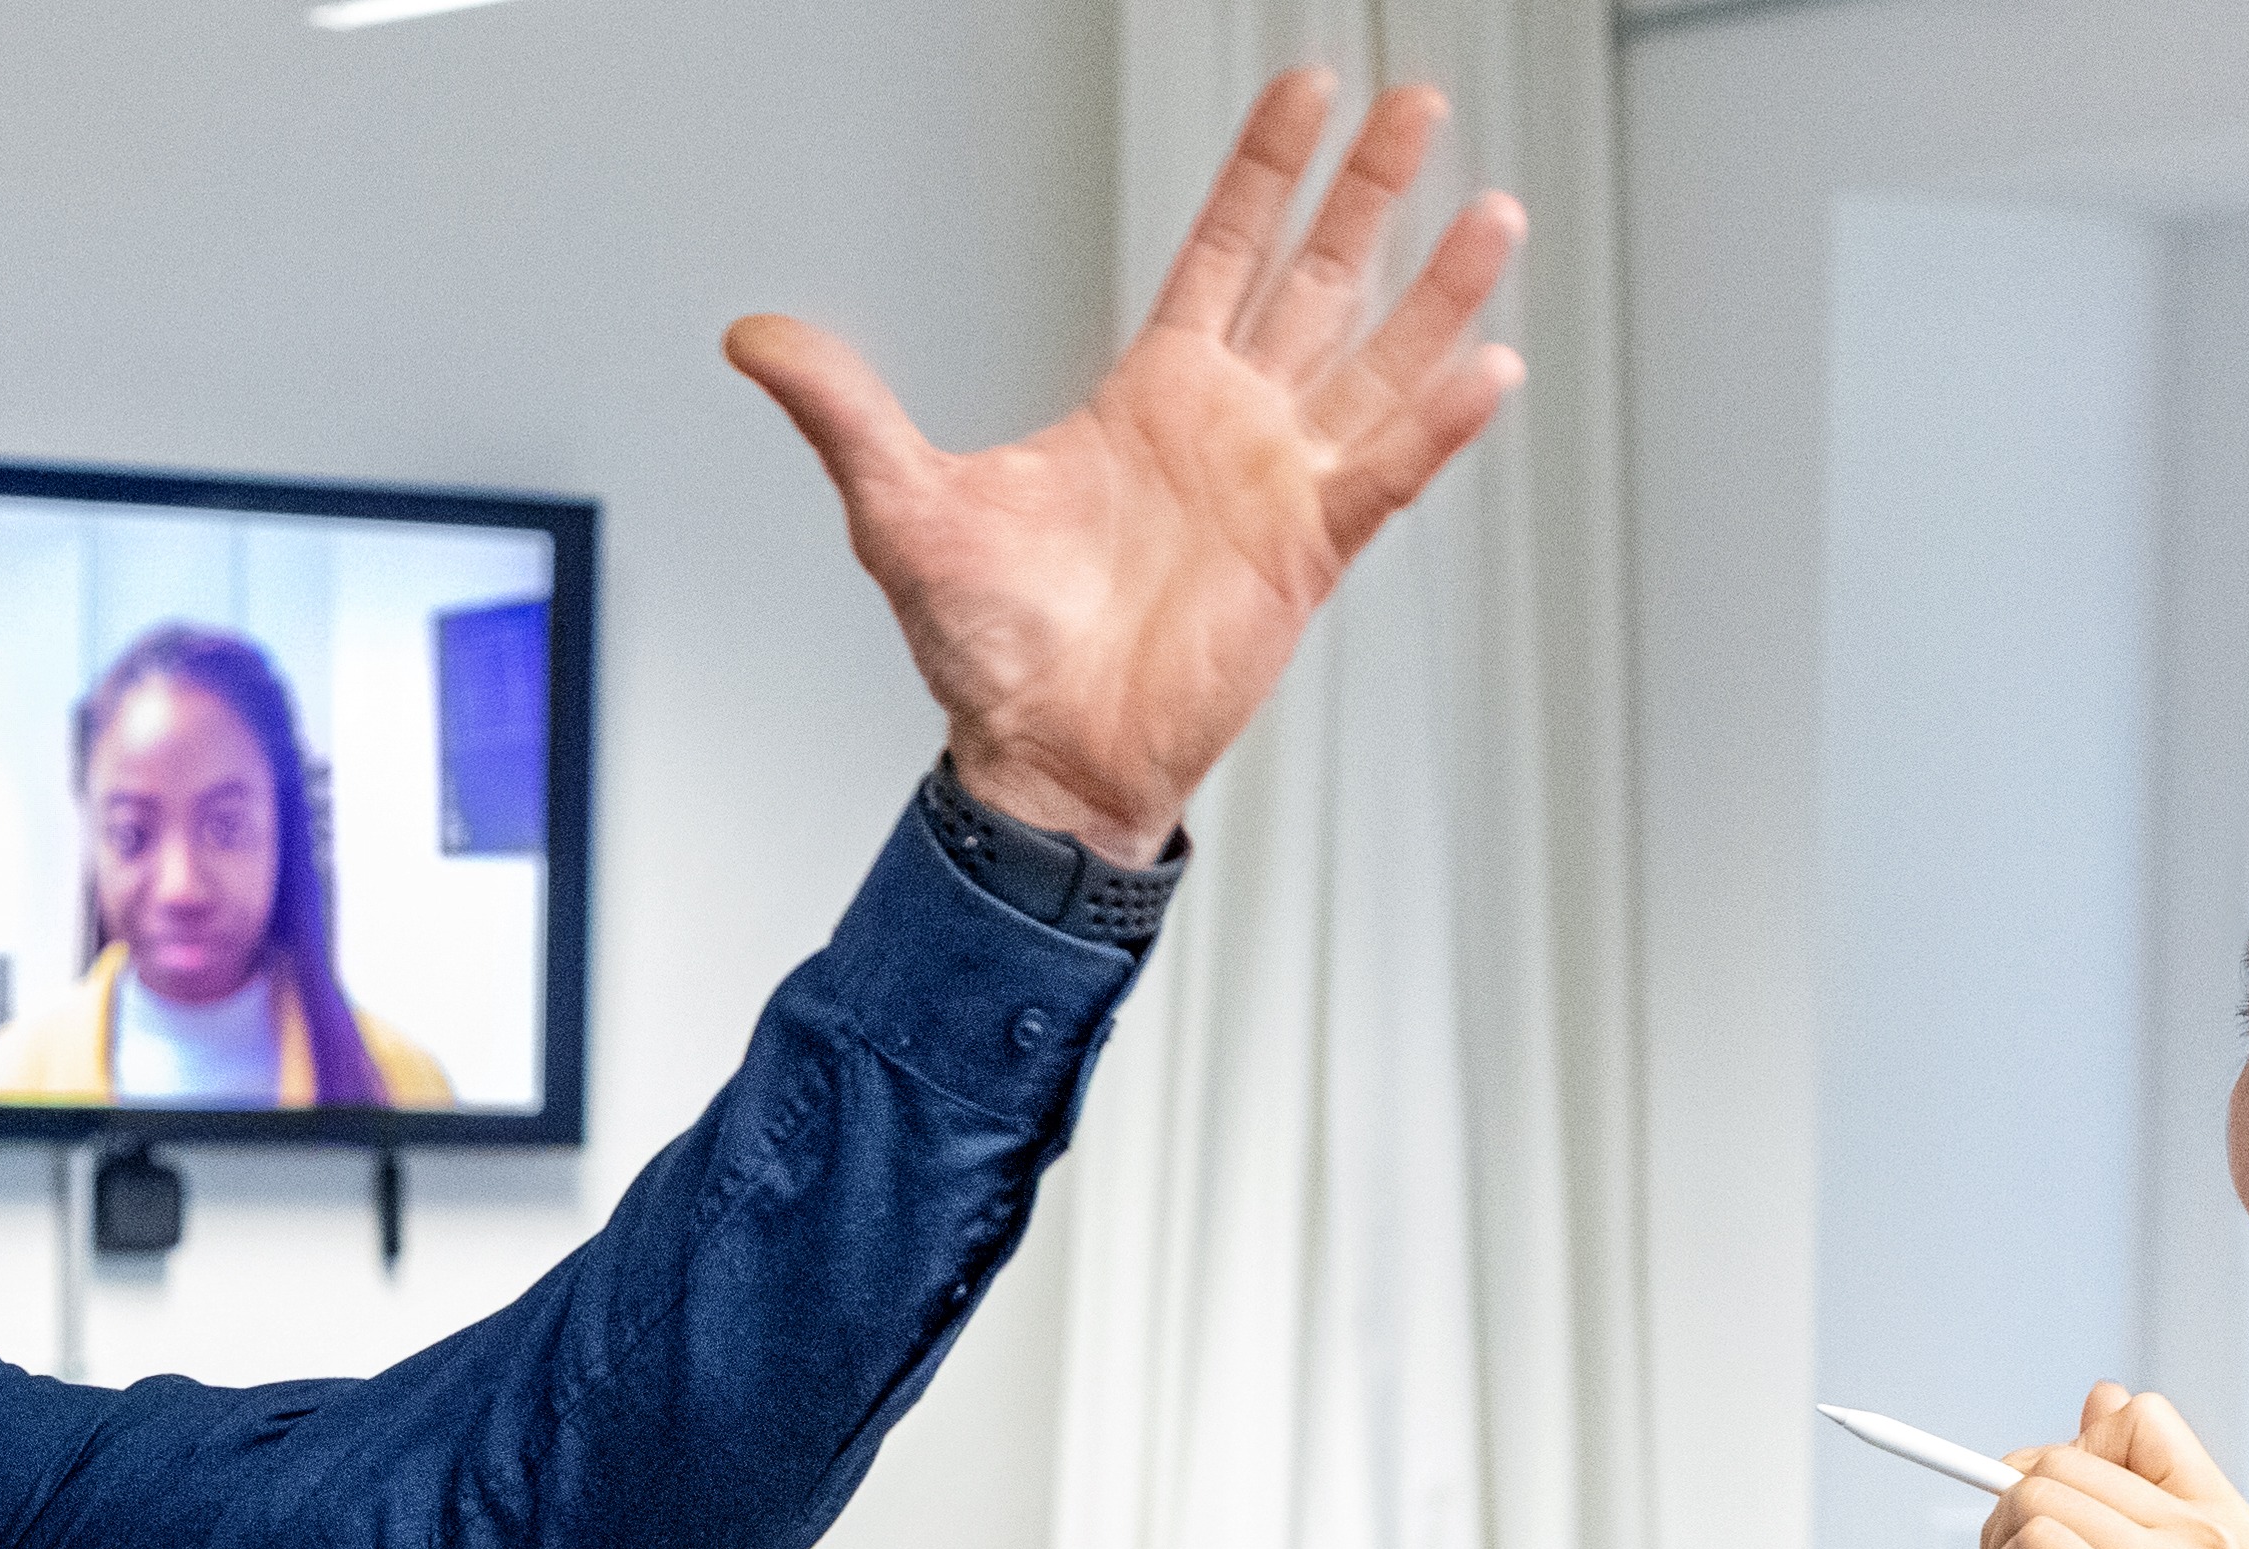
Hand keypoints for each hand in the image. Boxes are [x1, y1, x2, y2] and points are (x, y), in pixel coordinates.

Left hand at [725, 68, 1524, 863]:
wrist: (1038, 758)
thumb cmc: (985, 648)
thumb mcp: (900, 503)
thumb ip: (844, 408)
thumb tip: (755, 338)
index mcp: (1149, 397)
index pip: (1223, 251)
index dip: (1264, 170)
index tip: (1305, 90)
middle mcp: (1227, 427)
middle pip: (1319, 281)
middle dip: (1367, 192)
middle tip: (1416, 106)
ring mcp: (1276, 486)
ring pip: (1374, 362)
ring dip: (1435, 290)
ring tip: (1493, 211)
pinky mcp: (1307, 555)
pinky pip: (1386, 473)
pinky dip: (1438, 425)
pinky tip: (1485, 365)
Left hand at [1975, 1384, 2248, 1548]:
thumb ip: (2128, 1492)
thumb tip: (2100, 1394)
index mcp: (2226, 1519)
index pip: (2139, 1416)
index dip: (2074, 1449)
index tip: (2056, 1515)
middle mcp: (2209, 1537)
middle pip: (2067, 1453)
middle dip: (2012, 1504)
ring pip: (2036, 1493)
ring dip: (2000, 1546)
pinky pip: (2030, 1543)